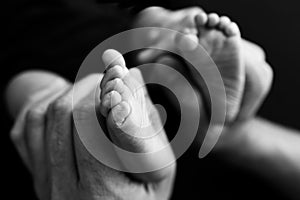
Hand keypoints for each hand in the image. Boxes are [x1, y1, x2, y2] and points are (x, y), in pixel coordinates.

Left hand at [6, 71, 174, 199]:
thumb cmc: (140, 199)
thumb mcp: (158, 174)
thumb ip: (148, 130)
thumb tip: (132, 78)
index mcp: (104, 194)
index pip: (97, 131)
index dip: (108, 94)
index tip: (118, 71)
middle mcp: (68, 192)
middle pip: (68, 117)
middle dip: (90, 86)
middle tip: (110, 76)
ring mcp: (46, 184)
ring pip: (43, 117)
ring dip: (69, 91)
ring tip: (92, 86)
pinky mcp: (35, 176)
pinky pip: (26, 128)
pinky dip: (44, 102)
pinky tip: (67, 100)